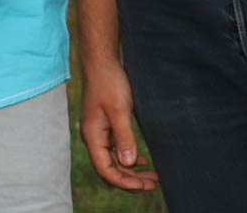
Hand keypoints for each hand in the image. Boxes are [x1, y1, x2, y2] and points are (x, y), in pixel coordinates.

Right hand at [79, 53, 158, 192]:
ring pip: (114, 160)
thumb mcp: (119, 110)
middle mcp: (94, 138)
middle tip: (154, 184)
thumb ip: (124, 137)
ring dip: (131, 170)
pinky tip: (141, 160)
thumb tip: (128, 164)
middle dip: (131, 180)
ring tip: (152, 176)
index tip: (145, 185)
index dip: (125, 182)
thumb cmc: (109, 82)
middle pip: (110, 168)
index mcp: (93, 136)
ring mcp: (99, 132)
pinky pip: (116, 149)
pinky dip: (129, 158)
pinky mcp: (106, 125)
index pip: (106, 170)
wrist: (102, 62)